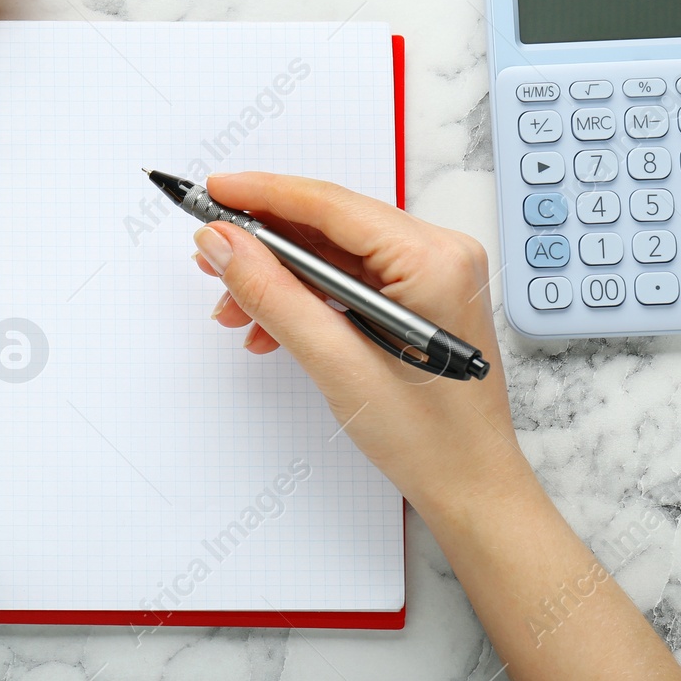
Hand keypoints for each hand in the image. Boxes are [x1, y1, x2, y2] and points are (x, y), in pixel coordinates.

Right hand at [191, 172, 533, 512]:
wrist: (470, 488)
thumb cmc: (429, 439)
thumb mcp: (336, 364)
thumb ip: (274, 295)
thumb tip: (224, 244)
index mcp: (434, 259)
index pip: (332, 205)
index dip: (263, 194)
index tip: (212, 192)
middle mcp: (441, 252)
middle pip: (330, 224)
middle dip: (264, 244)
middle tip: (210, 258)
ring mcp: (434, 272)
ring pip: (335, 251)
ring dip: (280, 276)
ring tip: (236, 310)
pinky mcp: (421, 293)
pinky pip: (350, 275)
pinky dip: (306, 295)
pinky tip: (272, 325)